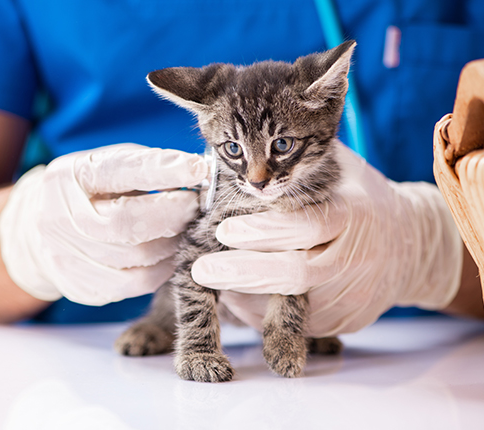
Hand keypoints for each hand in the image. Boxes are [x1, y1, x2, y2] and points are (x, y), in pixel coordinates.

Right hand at [0, 144, 206, 304]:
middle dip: (171, 215)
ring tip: (187, 230)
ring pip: (135, 257)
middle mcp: (61, 216)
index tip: (196, 169)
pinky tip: (171, 255)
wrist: (38, 229)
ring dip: (172, 243)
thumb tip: (197, 174)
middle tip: (196, 207)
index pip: (118, 171)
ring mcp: (67, 255)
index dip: (161, 170)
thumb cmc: (90, 191)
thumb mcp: (108, 165)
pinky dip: (162, 269)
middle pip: (125, 223)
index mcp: (70, 176)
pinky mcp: (80, 285)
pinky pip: (135, 283)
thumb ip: (146, 167)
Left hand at [191, 143, 462, 336]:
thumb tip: (243, 152)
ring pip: (293, 306)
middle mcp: (357, 258)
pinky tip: (239, 298)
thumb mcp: (338, 169)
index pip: (308, 225)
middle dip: (243, 273)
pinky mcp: (347, 319)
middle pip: (297, 274)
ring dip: (246, 297)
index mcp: (354, 213)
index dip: (265, 230)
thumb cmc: (358, 197)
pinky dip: (265, 314)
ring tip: (213, 281)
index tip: (223, 230)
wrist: (409, 243)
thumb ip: (298, 165)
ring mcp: (354, 294)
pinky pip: (300, 324)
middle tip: (200, 269)